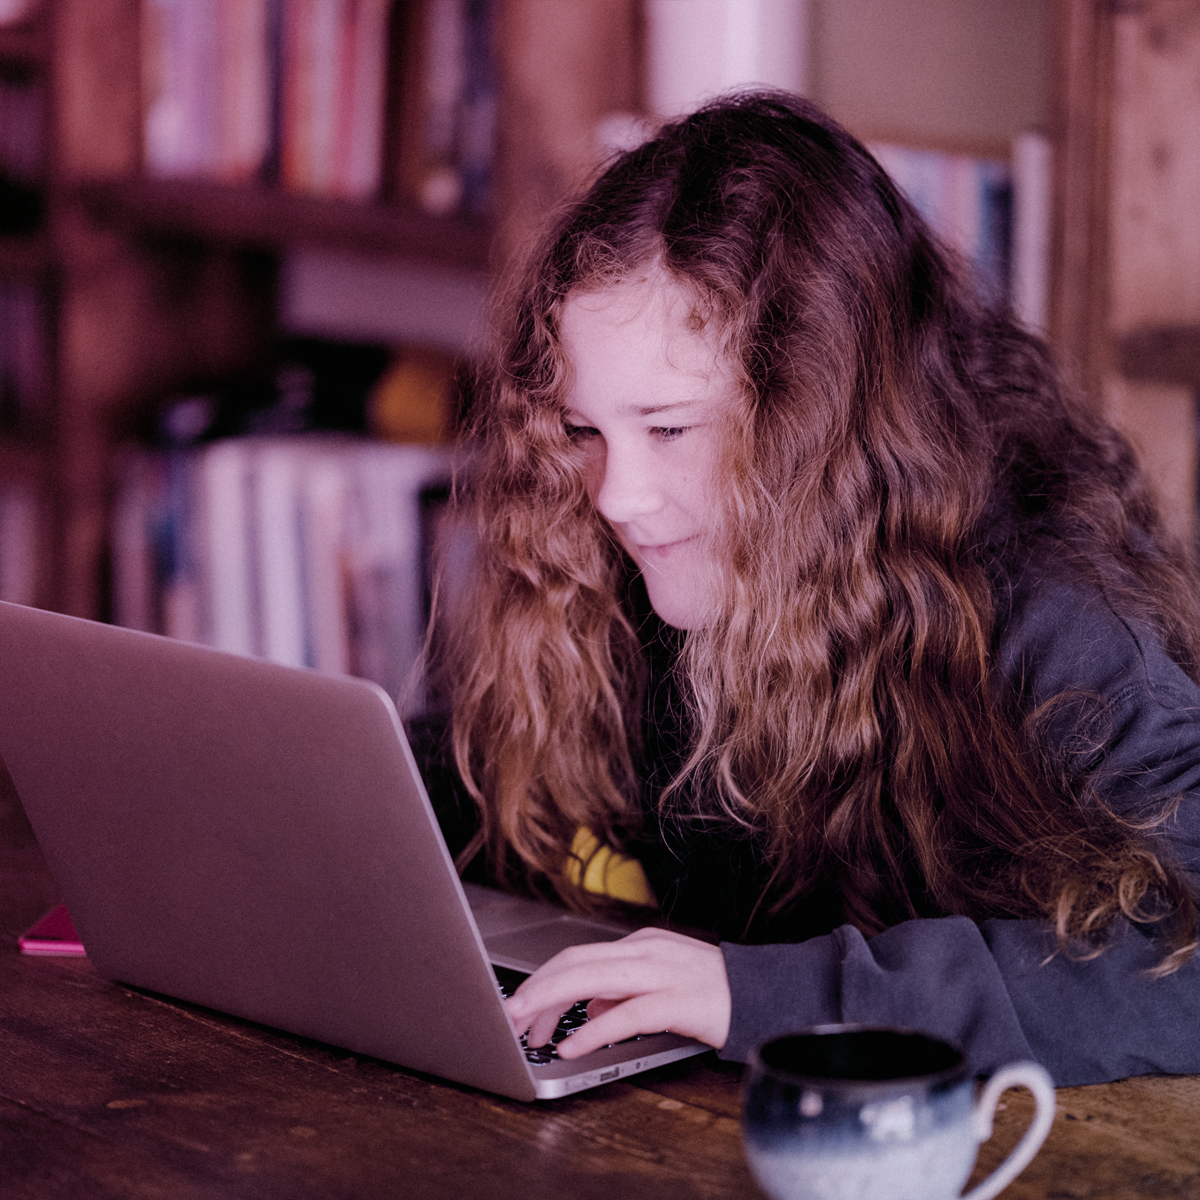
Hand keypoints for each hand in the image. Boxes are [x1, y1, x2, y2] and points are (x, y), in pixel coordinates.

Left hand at [504, 927, 730, 1058]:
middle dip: (535, 990)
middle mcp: (645, 951)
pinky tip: (573, 1046)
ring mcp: (661, 972)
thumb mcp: (660, 983)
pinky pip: (625, 1015)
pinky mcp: (677, 1001)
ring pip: (591, 980)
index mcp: (639, 945)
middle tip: (508, 1017)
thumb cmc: (712, 992)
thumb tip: (588, 1006)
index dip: (542, 982)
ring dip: (552, 1004)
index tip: (520, 1008)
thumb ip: (623, 991)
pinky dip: (593, 1030)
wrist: (764, 994)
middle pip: (574, 963)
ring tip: (528, 1030)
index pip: (576, 957)